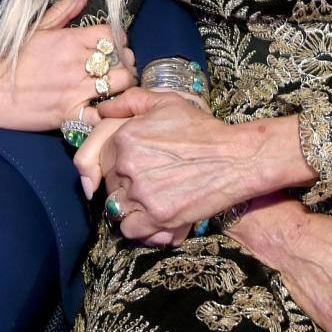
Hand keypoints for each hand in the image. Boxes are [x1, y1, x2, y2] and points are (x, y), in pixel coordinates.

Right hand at [0, 0, 136, 132]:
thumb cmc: (8, 59)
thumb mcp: (35, 28)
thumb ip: (63, 11)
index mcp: (70, 40)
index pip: (112, 35)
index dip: (119, 41)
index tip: (115, 48)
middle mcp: (76, 63)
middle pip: (122, 61)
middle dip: (125, 64)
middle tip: (118, 70)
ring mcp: (74, 90)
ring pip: (119, 86)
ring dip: (122, 88)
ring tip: (115, 90)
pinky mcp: (68, 114)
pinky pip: (100, 116)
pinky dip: (107, 115)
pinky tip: (104, 111)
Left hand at [73, 86, 304, 239]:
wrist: (236, 158)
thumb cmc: (202, 130)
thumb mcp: (166, 102)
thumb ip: (128, 102)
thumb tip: (100, 109)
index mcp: (124, 137)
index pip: (94, 157)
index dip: (107, 165)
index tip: (119, 171)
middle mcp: (127, 165)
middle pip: (106, 184)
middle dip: (121, 185)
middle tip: (147, 181)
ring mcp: (141, 193)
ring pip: (115, 208)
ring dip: (129, 207)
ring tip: (151, 199)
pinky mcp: (157, 216)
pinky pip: (129, 229)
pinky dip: (139, 226)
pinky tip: (154, 216)